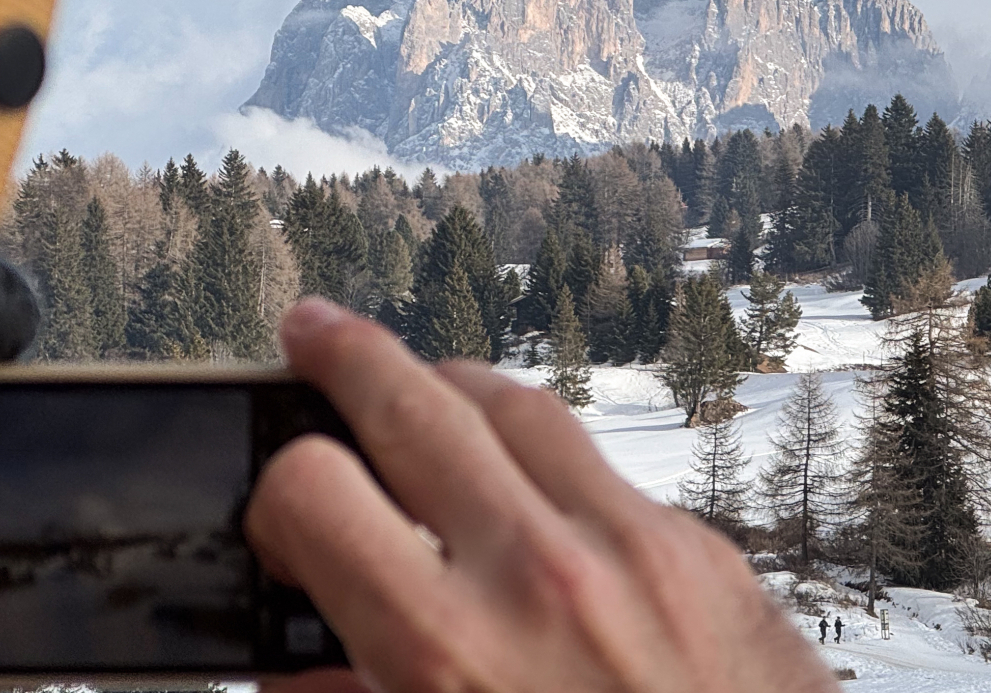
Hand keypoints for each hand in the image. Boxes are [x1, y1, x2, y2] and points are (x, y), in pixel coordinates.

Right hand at [245, 298, 838, 692]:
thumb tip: (306, 662)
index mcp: (448, 654)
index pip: (314, 490)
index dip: (278, 495)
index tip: (282, 513)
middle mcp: (543, 577)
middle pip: (416, 404)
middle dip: (349, 358)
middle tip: (315, 331)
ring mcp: (640, 553)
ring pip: (524, 411)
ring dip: (457, 385)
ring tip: (420, 377)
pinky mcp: (712, 559)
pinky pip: (612, 479)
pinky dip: (558, 473)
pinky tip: (538, 497)